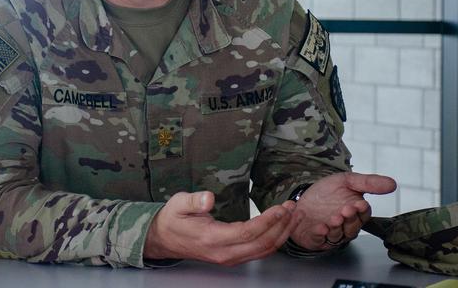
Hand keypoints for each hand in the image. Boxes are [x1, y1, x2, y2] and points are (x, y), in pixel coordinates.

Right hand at [144, 190, 299, 265]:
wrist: (164, 239)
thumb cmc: (173, 219)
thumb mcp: (177, 204)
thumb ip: (193, 201)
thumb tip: (208, 199)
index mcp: (212, 238)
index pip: (247, 232)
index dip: (267, 221)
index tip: (280, 208)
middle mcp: (224, 253)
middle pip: (261, 244)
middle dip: (281, 226)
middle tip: (293, 207)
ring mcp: (229, 257)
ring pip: (264, 250)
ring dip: (282, 233)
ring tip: (294, 215)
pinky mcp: (233, 257)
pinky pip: (259, 252)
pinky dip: (275, 240)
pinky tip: (282, 227)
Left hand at [289, 172, 396, 250]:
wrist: (303, 196)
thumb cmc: (328, 191)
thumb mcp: (347, 181)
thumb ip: (368, 183)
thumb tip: (393, 184)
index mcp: (355, 213)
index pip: (363, 215)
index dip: (362, 211)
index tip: (360, 204)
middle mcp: (346, 226)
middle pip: (352, 227)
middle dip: (350, 219)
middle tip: (346, 210)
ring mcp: (331, 234)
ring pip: (338, 236)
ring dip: (336, 228)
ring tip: (334, 218)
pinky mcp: (316, 239)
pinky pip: (320, 241)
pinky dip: (320, 236)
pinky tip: (320, 228)